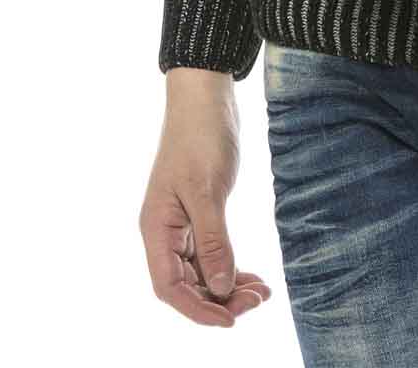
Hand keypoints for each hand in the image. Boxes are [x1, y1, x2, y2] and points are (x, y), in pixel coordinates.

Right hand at [140, 74, 271, 327]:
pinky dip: (231, 266)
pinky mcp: (201, 213)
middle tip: (257, 302)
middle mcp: (165, 231)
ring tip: (262, 293)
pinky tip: (253, 275)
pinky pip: (211, 252)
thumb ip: (213, 241)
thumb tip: (220, 288)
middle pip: (187, 283)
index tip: (230, 320)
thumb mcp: (208, 190)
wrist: (205, 96)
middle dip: (220, 298)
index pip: (170, 286)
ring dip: (228, 285)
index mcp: (156, 228)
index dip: (198, 309)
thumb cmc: (200, 136)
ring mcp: (182, 223)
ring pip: (202, 270)